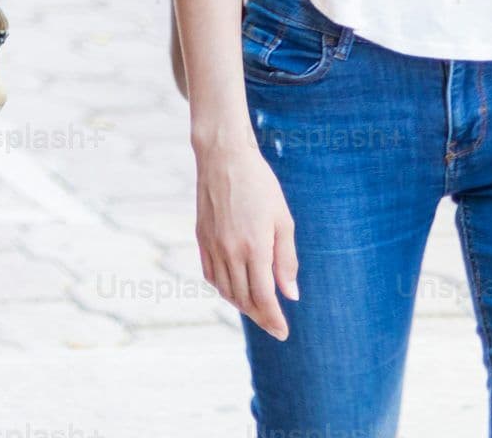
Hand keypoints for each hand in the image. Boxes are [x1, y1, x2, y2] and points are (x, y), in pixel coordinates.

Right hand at [195, 129, 297, 338]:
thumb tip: (290, 295)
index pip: (264, 296)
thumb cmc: (260, 186)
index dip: (274, 318)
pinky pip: (210, 274)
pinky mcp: (201, 237)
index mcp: (254, 247)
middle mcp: (230, 250)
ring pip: (224, 289)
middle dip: (260, 316)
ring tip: (257, 310)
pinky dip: (222, 288)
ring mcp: (212, 244)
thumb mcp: (283, 221)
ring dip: (241, 304)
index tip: (283, 333)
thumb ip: (286, 260)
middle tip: (274, 326)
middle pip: (243, 298)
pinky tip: (234, 288)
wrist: (223, 157)